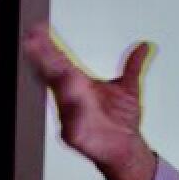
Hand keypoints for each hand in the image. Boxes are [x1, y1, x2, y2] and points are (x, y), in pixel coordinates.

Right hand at [23, 23, 157, 179]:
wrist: (125, 149)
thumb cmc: (120, 121)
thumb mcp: (129, 88)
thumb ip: (133, 66)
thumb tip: (144, 47)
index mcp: (81, 86)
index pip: (62, 61)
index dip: (49, 46)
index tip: (38, 30)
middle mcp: (72, 100)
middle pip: (57, 75)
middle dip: (45, 59)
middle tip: (34, 42)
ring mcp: (72, 118)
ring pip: (64, 98)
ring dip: (61, 84)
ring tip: (61, 68)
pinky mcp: (77, 137)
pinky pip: (72, 125)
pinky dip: (73, 115)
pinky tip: (72, 104)